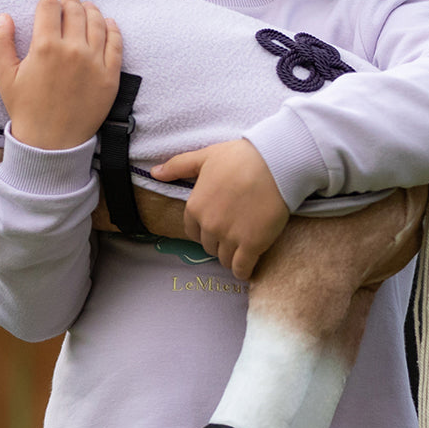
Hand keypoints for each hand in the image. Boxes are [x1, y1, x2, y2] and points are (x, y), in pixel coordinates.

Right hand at [0, 0, 121, 149]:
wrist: (51, 143)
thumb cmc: (26, 110)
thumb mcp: (4, 77)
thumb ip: (0, 43)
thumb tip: (4, 17)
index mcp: (45, 46)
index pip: (49, 7)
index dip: (47, 3)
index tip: (47, 8)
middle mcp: (73, 49)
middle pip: (75, 10)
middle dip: (69, 2)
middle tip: (67, 3)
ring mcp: (95, 62)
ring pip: (97, 22)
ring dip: (91, 10)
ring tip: (86, 8)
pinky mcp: (111, 75)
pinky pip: (116, 43)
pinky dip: (112, 29)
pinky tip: (108, 24)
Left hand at [151, 139, 288, 279]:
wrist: (274, 163)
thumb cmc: (240, 157)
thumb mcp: (204, 156)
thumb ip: (178, 166)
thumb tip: (154, 172)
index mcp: (195, 207)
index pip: (192, 232)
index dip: (204, 230)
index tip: (217, 225)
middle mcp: (209, 226)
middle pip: (209, 246)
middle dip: (218, 242)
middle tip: (233, 233)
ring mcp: (230, 237)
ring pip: (224, 259)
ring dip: (230, 256)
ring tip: (241, 249)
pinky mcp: (252, 245)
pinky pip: (241, 268)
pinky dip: (243, 271)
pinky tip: (247, 268)